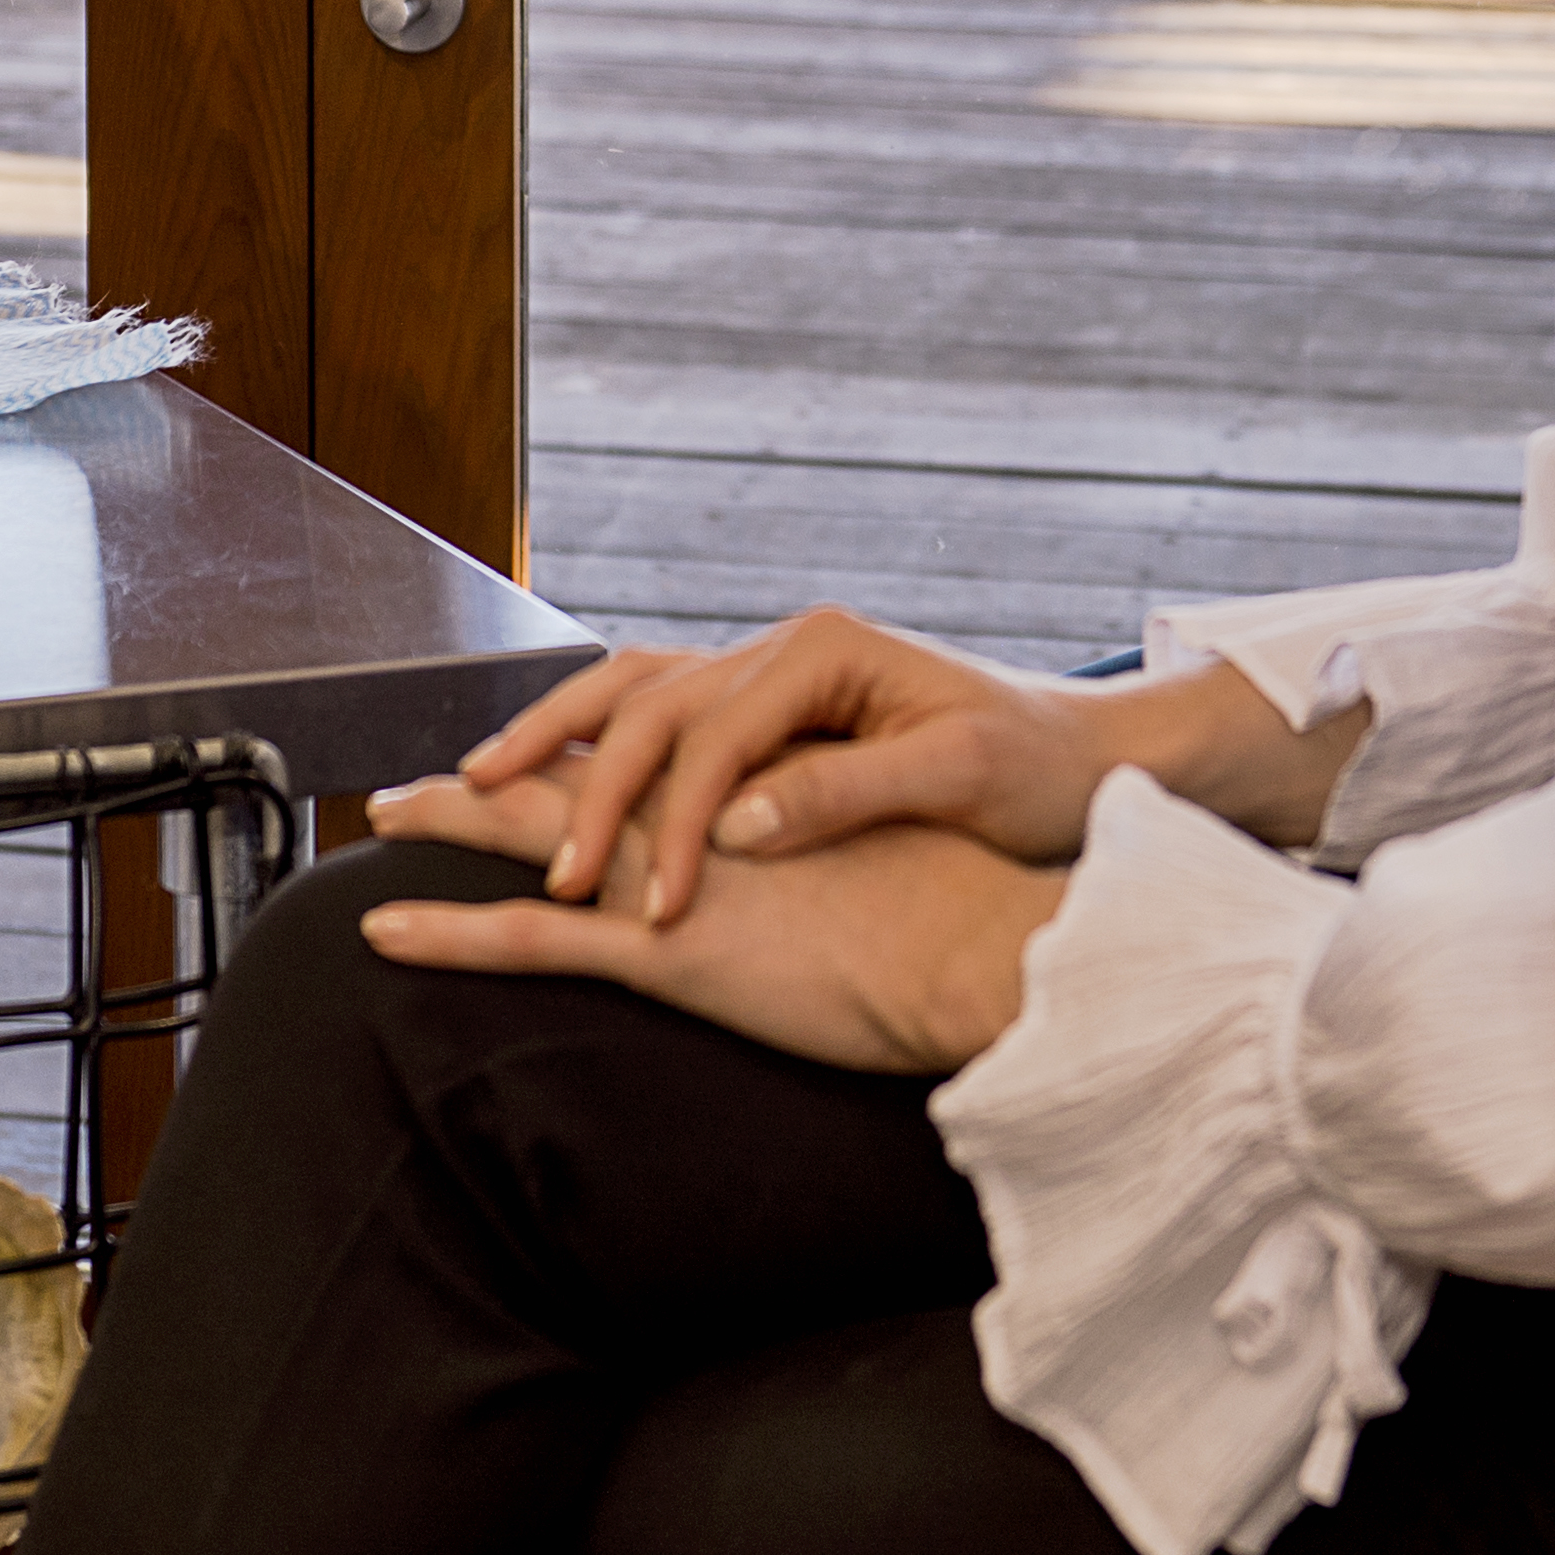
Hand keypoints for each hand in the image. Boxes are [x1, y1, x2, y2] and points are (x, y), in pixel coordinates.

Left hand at [363, 766, 1065, 1075]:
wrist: (987, 949)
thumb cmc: (961, 909)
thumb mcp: (890, 848)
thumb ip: (834, 829)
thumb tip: (805, 836)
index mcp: (759, 771)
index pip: (653, 738)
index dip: (587, 741)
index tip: (541, 750)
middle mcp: (704, 804)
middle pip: (575, 762)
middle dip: (497, 764)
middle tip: (424, 776)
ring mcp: (676, 872)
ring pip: (535, 829)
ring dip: (453, 819)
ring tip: (382, 815)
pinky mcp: (667, 942)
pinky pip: (534, 936)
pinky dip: (455, 928)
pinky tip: (388, 931)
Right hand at [460, 608, 1140, 923]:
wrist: (1081, 749)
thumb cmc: (1032, 766)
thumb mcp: (956, 776)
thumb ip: (845, 790)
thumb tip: (742, 824)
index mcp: (825, 652)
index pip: (714, 738)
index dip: (676, 824)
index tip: (656, 905)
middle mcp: (783, 649)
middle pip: (647, 704)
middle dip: (574, 780)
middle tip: (529, 858)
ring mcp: (770, 673)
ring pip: (631, 692)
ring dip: (552, 739)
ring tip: (474, 780)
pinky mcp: (772, 707)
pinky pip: (659, 710)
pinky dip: (594, 738)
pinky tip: (544, 766)